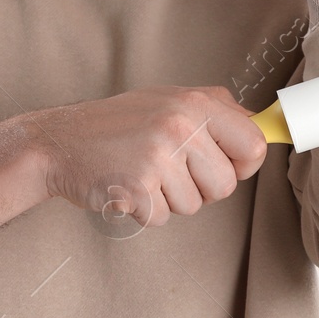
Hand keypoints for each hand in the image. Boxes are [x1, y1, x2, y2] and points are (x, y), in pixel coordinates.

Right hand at [23, 86, 267, 227]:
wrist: (57, 143)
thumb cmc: (115, 124)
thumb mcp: (168, 100)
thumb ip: (214, 111)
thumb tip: (261, 128)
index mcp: (195, 103)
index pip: (253, 144)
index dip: (245, 163)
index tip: (231, 166)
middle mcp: (180, 126)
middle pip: (226, 185)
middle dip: (202, 188)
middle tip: (171, 170)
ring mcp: (159, 157)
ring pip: (194, 205)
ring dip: (171, 200)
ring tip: (143, 173)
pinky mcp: (138, 188)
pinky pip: (163, 217)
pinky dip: (147, 211)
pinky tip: (128, 186)